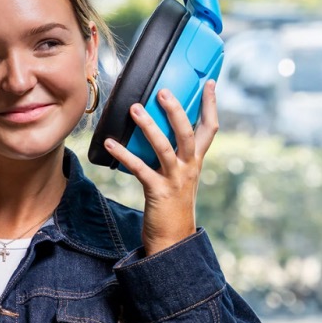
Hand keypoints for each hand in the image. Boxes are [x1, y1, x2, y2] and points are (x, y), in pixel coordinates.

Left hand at [102, 81, 218, 255]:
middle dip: (176, 110)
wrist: (174, 240)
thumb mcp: (181, 176)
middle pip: (187, 132)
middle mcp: (189, 167)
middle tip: (162, 90)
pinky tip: (110, 144)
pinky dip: (123, 155)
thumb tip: (157, 128)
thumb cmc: (174, 205)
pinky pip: (140, 169)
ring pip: (164, 148)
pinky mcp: (158, 191)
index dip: (211, 104)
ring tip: (135, 109)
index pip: (210, 128)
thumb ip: (175, 154)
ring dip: (149, 127)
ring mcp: (175, 179)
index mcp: (196, 161)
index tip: (209, 82)